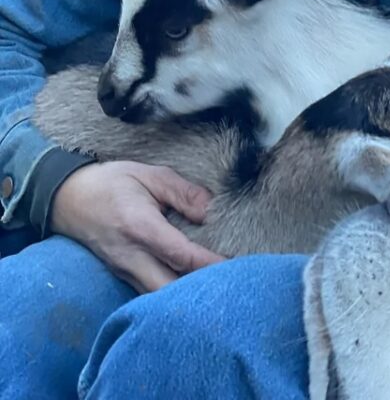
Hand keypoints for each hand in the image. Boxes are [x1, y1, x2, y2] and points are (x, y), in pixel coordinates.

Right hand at [50, 160, 223, 292]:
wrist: (68, 198)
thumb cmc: (112, 182)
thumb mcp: (149, 175)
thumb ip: (182, 192)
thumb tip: (210, 211)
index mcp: (140, 226)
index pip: (180, 255)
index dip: (209, 264)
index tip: (236, 267)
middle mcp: (131, 256)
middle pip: (168, 290)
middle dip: (198, 292)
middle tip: (229, 285)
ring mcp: (123, 270)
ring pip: (157, 299)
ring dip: (184, 298)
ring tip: (213, 289)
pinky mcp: (121, 275)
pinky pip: (147, 294)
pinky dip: (169, 296)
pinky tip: (189, 289)